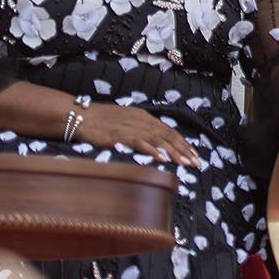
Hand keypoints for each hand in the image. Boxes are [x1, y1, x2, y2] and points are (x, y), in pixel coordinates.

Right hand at [75, 102, 200, 167]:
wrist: (81, 116)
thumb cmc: (101, 121)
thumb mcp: (125, 123)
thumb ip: (140, 131)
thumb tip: (153, 144)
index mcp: (144, 117)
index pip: (169, 130)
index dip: (182, 143)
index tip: (194, 154)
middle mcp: (142, 121)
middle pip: (168, 135)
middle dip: (183, 150)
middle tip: (197, 163)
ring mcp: (132, 128)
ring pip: (158, 140)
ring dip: (173, 152)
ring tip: (185, 163)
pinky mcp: (120, 136)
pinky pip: (140, 143)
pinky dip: (152, 150)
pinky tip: (162, 159)